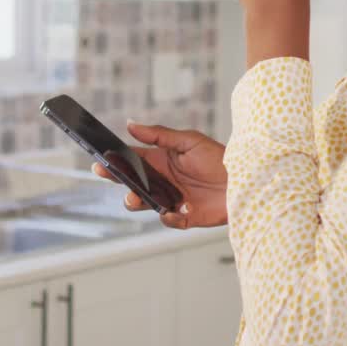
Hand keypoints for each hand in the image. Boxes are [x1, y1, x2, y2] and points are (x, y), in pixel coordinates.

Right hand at [91, 122, 227, 229]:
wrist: (245, 178)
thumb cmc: (219, 157)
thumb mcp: (188, 141)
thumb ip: (159, 136)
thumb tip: (130, 125)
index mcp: (162, 161)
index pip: (133, 160)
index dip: (116, 161)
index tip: (101, 160)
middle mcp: (164, 181)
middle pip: (134, 183)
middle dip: (119, 180)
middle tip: (108, 175)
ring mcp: (173, 199)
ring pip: (146, 204)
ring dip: (137, 201)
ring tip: (134, 196)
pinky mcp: (186, 216)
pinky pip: (170, 220)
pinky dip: (168, 218)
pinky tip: (170, 211)